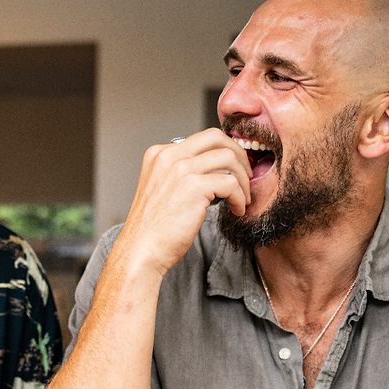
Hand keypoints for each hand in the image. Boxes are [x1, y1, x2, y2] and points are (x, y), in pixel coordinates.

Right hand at [121, 129, 250, 275]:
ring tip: (243, 197)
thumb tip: (215, 167)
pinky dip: (240, 197)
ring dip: (243, 179)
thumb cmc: (154, 227)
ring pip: (229, 158)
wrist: (142, 250)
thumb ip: (182, 172)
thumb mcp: (162, 188)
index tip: (234, 167)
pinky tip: (237, 209)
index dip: (224, 150)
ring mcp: (180, 169)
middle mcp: (168, 156)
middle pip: (217, 137)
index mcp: (159, 154)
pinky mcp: (193, 187)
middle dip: (239, 154)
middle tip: (246, 175)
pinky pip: (231, 183)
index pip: (202, 138)